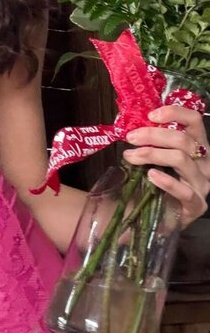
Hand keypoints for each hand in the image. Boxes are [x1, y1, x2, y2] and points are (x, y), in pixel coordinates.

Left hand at [124, 106, 209, 228]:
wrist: (158, 219)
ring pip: (181, 159)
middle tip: (131, 138)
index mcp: (198, 146)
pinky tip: (151, 175)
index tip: (150, 115)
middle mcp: (205, 163)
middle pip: (183, 139)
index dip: (174, 113)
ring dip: (152, 154)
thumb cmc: (156, 184)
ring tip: (131, 156)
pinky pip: (183, 190)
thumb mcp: (157, 158)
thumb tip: (131, 125)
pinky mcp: (197, 205)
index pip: (194, 120)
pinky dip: (165, 181)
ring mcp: (203, 184)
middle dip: (153, 135)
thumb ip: (152, 142)